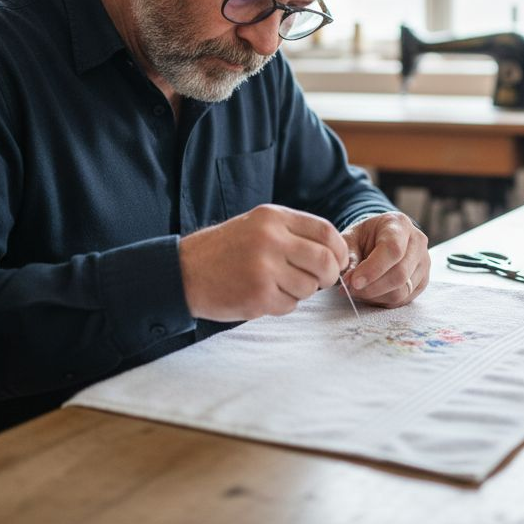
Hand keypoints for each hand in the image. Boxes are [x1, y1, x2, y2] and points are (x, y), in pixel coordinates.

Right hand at [179, 204, 346, 320]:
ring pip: (309, 287)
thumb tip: (335, 253)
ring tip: (279, 286)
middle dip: (329, 276)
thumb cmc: (225, 250)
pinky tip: (264, 296)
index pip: (326, 232)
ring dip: (302, 292)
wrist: (184, 271)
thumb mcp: (258, 226)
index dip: (339, 251)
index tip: (338, 262)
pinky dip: (283, 305)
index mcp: (273, 217)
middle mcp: (270, 239)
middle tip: (320, 281)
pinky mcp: (257, 295)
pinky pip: (290, 305)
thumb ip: (293, 234)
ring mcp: (264, 268)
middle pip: (325, 261)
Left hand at [341, 212, 428, 307]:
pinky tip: (371, 293)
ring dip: (376, 296)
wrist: (379, 239)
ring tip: (358, 291)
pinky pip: (404, 299)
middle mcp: (417, 242)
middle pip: (400, 274)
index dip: (373, 269)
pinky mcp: (423, 280)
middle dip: (372, 287)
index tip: (353, 282)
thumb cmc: (364, 237)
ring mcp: (424, 262)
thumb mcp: (350, 239)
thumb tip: (349, 282)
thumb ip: (349, 258)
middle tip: (350, 290)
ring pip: (403, 290)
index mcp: (399, 224)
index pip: (393, 250)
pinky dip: (384, 301)